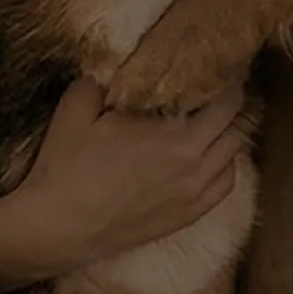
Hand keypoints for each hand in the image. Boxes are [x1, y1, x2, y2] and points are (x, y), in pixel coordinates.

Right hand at [0, 76, 245, 290]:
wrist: (58, 228)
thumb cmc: (67, 167)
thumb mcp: (76, 108)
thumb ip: (100, 79)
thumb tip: (115, 66)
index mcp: (175, 135)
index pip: (224, 98)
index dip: (226, 77)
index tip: (218, 64)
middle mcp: (195, 164)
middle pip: (234, 123)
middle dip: (230, 100)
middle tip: (217, 85)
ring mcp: (195, 194)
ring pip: (234, 154)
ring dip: (227, 131)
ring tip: (211, 117)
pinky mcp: (189, 216)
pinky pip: (225, 184)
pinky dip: (224, 164)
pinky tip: (209, 154)